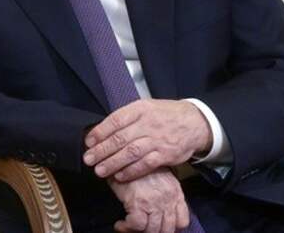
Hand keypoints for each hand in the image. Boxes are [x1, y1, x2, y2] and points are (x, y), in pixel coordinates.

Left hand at [83, 99, 210, 181]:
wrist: (194, 123)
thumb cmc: (165, 115)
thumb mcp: (146, 107)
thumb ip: (127, 118)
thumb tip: (102, 130)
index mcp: (140, 109)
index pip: (115, 120)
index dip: (100, 132)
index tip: (88, 142)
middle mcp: (148, 124)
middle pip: (120, 138)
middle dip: (101, 150)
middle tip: (88, 159)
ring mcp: (157, 140)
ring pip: (130, 153)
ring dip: (112, 163)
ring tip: (99, 171)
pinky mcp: (166, 155)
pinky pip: (145, 165)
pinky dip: (131, 171)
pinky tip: (120, 176)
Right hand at [107, 168, 189, 232]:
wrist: (124, 152)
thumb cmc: (137, 162)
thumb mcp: (158, 175)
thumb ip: (164, 191)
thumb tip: (158, 208)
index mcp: (176, 192)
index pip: (182, 221)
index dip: (170, 227)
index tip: (157, 225)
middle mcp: (168, 199)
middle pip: (167, 229)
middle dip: (154, 232)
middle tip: (141, 228)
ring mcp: (155, 202)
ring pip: (152, 230)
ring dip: (139, 232)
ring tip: (128, 226)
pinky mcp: (138, 202)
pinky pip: (137, 225)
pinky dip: (127, 228)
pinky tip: (120, 224)